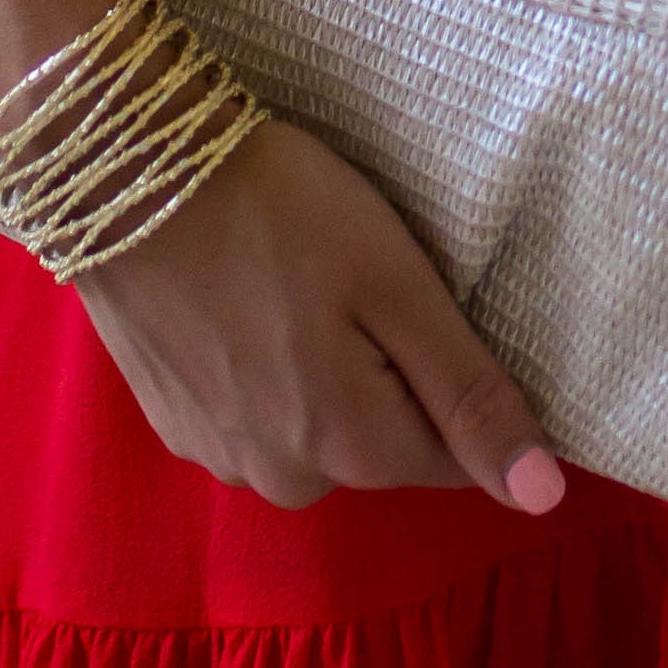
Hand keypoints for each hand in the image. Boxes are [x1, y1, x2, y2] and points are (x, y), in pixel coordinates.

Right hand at [68, 116, 566, 518]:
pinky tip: (244, 301)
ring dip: (321, 374)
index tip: (426, 304)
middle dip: (387, 376)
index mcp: (351, 450)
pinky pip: (254, 415)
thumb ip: (470, 397)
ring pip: (314, 431)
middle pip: (380, 444)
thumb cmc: (278, 211)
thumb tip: (544, 496)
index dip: (455, 379)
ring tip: (295, 284)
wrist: (122, 171)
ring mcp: (217, 454)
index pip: (451, 456)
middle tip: (354, 281)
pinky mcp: (171, 422)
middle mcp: (284, 479)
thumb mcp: (397, 288)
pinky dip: (262, 369)